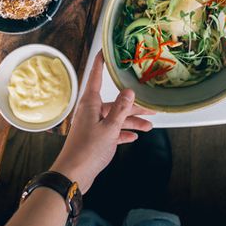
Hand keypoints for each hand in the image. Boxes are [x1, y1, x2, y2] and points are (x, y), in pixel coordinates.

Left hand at [50, 56, 152, 192]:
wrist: (74, 175)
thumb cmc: (88, 150)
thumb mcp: (109, 127)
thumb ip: (121, 109)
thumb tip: (129, 91)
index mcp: (90, 103)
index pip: (96, 76)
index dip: (101, 63)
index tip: (106, 51)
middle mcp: (91, 111)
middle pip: (114, 102)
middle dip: (133, 105)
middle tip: (151, 106)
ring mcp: (93, 125)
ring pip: (116, 118)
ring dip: (132, 122)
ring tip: (149, 126)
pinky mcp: (95, 139)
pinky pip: (112, 132)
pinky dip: (123, 133)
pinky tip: (134, 136)